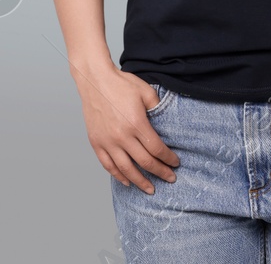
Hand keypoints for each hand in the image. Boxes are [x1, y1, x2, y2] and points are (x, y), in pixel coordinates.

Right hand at [76, 67, 178, 193]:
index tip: (176, 163)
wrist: (95, 81)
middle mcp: (121, 136)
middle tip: (170, 179)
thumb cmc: (121, 84)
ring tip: (150, 189)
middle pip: (144, 162)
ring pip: (125, 169)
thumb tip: (167, 124)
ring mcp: (107, 141)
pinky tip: (127, 181)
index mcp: (136, 124)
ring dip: (140, 181)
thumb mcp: (146, 92)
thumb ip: (158, 109)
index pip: (157, 148)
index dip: (168, 158)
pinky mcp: (96, 142)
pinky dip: (118, 175)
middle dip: (159, 172)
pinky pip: (108, 165)